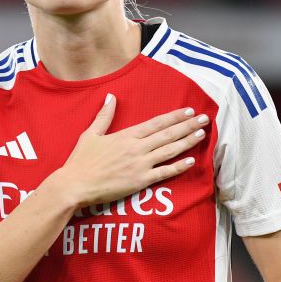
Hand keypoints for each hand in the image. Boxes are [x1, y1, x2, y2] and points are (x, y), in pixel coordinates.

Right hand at [44, 94, 207, 209]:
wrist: (75, 184)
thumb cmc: (81, 161)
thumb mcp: (91, 134)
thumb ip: (104, 116)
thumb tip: (111, 97)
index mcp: (126, 135)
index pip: (156, 123)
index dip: (174, 117)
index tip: (189, 111)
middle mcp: (137, 148)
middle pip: (168, 134)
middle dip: (188, 126)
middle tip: (205, 119)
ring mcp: (140, 165)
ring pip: (169, 151)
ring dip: (187, 142)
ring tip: (201, 135)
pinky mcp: (140, 181)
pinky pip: (164, 173)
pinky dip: (178, 167)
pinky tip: (191, 161)